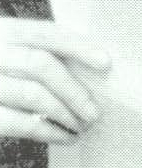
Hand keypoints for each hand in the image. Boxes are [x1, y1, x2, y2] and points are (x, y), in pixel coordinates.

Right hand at [0, 19, 109, 143]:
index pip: (43, 33)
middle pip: (40, 65)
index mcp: (0, 31)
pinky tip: (63, 136)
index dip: (77, 45)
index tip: (105, 61)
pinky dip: (45, 131)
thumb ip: (34, 51)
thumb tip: (88, 65)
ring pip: (31, 95)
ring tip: (82, 125)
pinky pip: (16, 123)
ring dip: (64, 112)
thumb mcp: (6, 49)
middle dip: (73, 89)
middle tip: (95, 111)